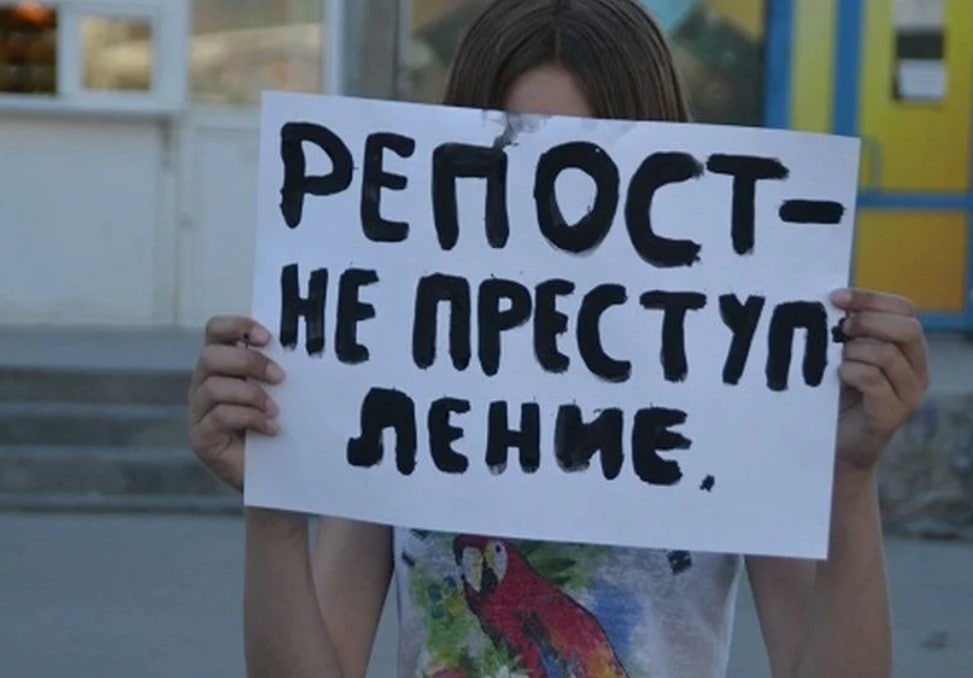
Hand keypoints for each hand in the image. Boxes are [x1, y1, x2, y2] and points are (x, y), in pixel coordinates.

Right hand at [188, 315, 283, 490]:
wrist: (275, 472)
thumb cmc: (278, 424)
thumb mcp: (278, 391)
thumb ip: (275, 368)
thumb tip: (300, 347)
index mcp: (222, 365)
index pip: (215, 330)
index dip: (238, 326)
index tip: (268, 338)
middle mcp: (203, 383)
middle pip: (211, 356)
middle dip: (249, 363)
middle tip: (280, 378)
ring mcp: (198, 411)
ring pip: (213, 387)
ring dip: (251, 395)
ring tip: (275, 411)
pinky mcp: (201, 437)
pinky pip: (219, 416)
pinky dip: (249, 419)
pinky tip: (270, 429)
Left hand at [831, 289, 928, 472]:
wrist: (837, 448)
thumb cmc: (839, 397)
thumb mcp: (846, 356)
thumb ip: (849, 332)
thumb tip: (833, 299)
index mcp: (908, 350)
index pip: (904, 310)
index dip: (871, 298)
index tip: (835, 297)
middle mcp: (917, 370)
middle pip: (908, 328)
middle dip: (867, 321)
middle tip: (839, 329)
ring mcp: (909, 395)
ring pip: (888, 353)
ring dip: (854, 350)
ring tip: (837, 360)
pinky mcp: (892, 414)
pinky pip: (874, 379)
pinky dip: (851, 371)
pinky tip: (839, 377)